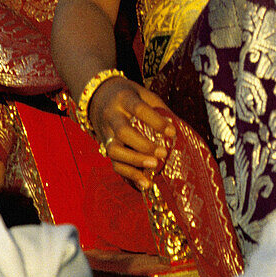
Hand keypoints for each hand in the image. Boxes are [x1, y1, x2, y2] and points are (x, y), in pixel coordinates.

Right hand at [88, 75, 176, 189]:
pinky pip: (114, 164)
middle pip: (123, 132)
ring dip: (135, 162)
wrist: (97, 96)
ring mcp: (105, 133)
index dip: (156, 121)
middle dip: (143, 145)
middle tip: (163, 153)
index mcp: (124, 99)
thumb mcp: (143, 93)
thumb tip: (178, 126)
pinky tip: (145, 183)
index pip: (139, 109)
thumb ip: (158, 108)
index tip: (172, 132)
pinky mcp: (104, 147)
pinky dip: (129, 176)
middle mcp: (111, 116)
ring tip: (154, 167)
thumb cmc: (128, 95)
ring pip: (114, 151)